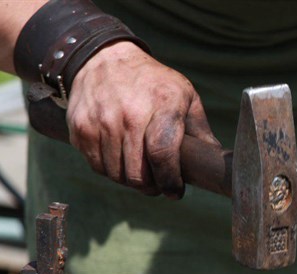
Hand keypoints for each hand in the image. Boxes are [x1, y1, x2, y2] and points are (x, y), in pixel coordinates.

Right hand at [66, 41, 216, 197]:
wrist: (105, 59)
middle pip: (138, 173)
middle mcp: (129, 114)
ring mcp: (101, 122)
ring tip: (141, 171)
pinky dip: (111, 170)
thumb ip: (200, 130)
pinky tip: (121, 159)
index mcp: (163, 105)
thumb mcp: (185, 95)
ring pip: (117, 175)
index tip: (175, 191)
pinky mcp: (81, 129)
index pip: (163, 154)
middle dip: (151, 187)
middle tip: (159, 184)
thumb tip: (216, 162)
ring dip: (131, 181)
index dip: (169, 181)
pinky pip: (97, 167)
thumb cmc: (153, 83)